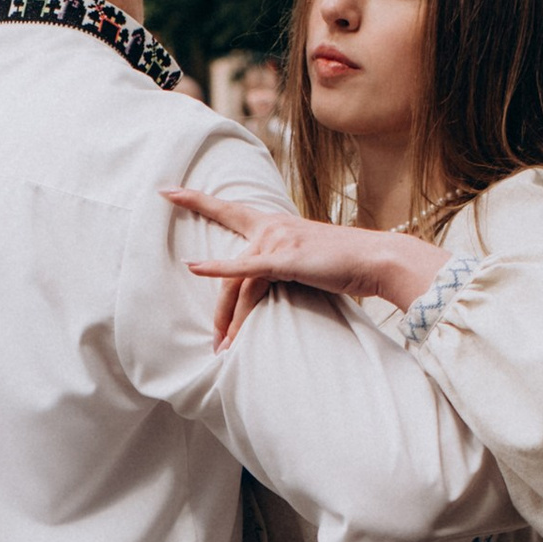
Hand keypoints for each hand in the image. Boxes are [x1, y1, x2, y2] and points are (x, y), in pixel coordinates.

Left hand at [160, 186, 438, 348]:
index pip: (228, 211)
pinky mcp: (285, 259)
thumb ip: (283, 266)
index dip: (196, 200)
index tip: (166, 191)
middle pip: (227, 269)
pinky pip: (246, 270)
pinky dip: (218, 268)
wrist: (376, 259)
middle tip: (213, 342)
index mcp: (274, 225)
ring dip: (231, 322)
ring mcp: (276, 242)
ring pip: (239, 285)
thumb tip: (269, 288)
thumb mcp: (307, 261)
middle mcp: (270, 228)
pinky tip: (194, 267)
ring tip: (226, 350)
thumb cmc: (345, 264)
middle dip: (219, 311)